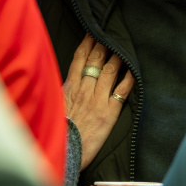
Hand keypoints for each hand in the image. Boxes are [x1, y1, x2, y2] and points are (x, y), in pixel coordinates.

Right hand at [64, 34, 134, 169]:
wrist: (63, 153)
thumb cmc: (55, 132)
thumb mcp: (51, 106)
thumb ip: (59, 92)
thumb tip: (59, 81)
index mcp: (69, 87)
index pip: (80, 58)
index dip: (87, 43)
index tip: (92, 32)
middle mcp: (85, 89)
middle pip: (96, 59)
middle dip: (103, 44)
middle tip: (110, 33)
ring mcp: (98, 99)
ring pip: (110, 70)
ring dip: (117, 56)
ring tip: (123, 46)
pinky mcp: (110, 112)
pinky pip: (122, 91)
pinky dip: (129, 78)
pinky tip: (134, 70)